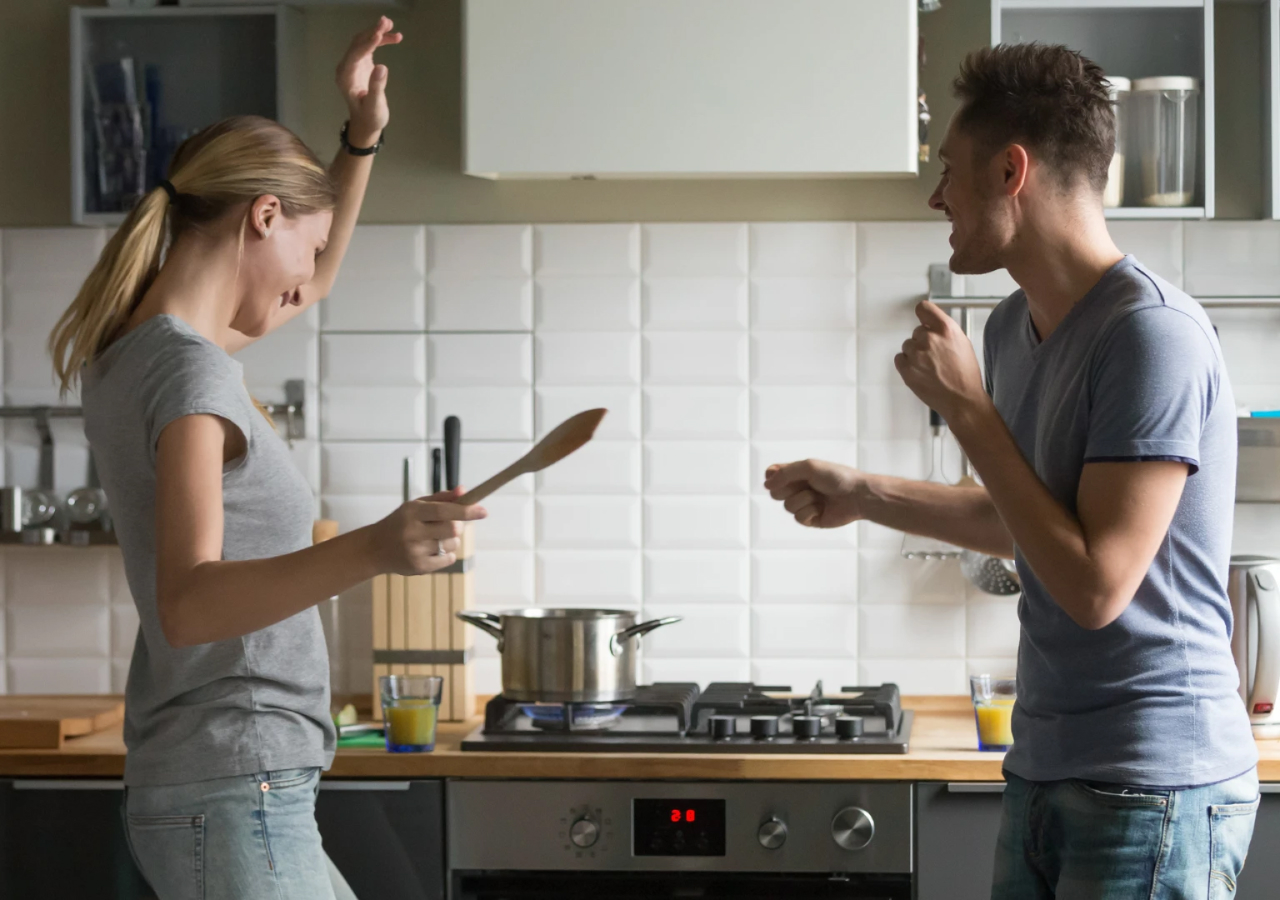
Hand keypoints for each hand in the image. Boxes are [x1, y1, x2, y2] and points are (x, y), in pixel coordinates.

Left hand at [336, 16, 402, 144]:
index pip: (355, 54)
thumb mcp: (374, 106)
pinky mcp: (361, 64)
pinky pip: (369, 47)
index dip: (367, 44)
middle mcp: (346, 67)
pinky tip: (393, 37)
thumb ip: (376, 87)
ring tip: (391, 25)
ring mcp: (353, 65)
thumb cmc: (370, 118)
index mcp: (346, 77)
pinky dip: (379, 41)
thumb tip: (382, 67)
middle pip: (358, 43)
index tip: (380, 34)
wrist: (366, 124)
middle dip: (372, 32)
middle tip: (387, 22)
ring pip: (363, 42)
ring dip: (376, 33)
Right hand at [370, 487, 486, 575]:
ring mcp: (415, 551)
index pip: (444, 510)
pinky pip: (448, 559)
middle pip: (452, 530)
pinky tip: (433, 550)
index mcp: (412, 512)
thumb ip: (441, 498)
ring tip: (436, 538)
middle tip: (451, 525)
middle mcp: (412, 532)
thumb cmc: (400, 523)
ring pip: (452, 545)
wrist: (374, 549)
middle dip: (458, 527)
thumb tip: (464, 491)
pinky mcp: (419, 567)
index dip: (466, 511)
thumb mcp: (415, 506)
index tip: (483, 511)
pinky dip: (447, 554)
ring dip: (451, 541)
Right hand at [764, 460, 867, 527]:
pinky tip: (822, 508)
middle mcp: (799, 488)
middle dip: (789, 489)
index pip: (773, 475)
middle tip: (807, 485)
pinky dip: (810, 511)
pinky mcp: (811, 519)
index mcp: (798, 473)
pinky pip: (798, 518)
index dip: (772, 477)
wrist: (857, 496)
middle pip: (775, 493)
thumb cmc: (837, 477)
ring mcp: (804, 504)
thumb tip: (766, 485)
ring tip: (820, 497)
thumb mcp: (809, 467)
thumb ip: (785, 473)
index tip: (776, 475)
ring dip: (804, 500)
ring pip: (787, 507)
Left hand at [894, 301, 987, 423]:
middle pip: (917, 331)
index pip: (923, 308)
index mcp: (946, 329)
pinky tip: (921, 372)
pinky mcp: (906, 369)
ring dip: (915, 353)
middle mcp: (929, 339)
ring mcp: (916, 354)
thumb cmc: (965, 375)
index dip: (923, 314)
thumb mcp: (962, 343)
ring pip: (908, 345)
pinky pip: (899, 358)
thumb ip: (944, 331)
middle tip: (935, 356)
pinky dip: (907, 364)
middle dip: (924, 341)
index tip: (923, 318)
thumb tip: (932, 325)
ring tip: (930, 367)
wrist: (962, 400)